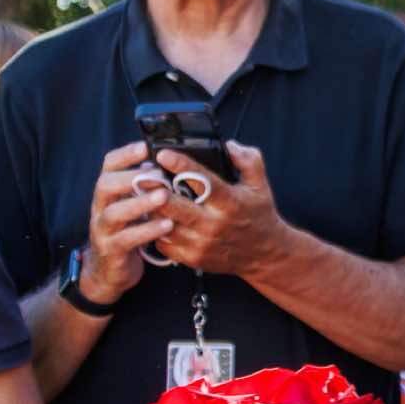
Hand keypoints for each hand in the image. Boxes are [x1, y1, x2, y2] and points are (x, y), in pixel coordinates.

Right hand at [81, 141, 171, 302]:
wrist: (109, 271)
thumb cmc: (129, 231)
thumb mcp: (134, 204)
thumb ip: (144, 186)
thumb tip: (164, 162)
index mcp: (109, 193)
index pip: (108, 166)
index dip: (125, 154)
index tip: (145, 147)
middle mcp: (101, 208)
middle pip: (104, 185)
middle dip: (130, 177)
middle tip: (159, 175)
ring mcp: (103, 230)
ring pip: (114, 213)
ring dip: (140, 203)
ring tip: (164, 196)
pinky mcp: (111, 251)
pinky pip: (125, 240)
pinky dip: (146, 231)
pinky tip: (166, 225)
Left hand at [153, 141, 290, 277]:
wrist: (264, 253)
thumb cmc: (258, 214)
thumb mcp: (260, 185)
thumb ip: (249, 160)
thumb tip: (229, 146)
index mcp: (231, 203)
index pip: (203, 182)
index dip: (182, 165)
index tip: (163, 154)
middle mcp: (214, 224)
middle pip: (175, 206)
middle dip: (155, 190)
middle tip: (141, 175)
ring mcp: (201, 243)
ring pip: (164, 225)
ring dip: (151, 210)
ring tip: (142, 195)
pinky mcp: (192, 257)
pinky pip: (164, 243)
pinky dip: (155, 229)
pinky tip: (154, 217)